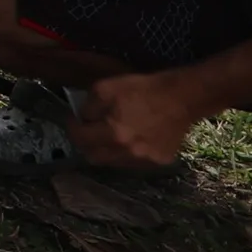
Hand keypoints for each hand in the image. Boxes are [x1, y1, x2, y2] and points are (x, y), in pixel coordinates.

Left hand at [70, 69, 209, 168]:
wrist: (180, 99)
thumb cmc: (141, 90)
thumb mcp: (104, 88)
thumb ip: (88, 107)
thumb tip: (82, 118)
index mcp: (113, 134)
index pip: (80, 140)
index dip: (72, 128)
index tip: (74, 120)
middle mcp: (128, 153)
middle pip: (94, 157)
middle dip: (86, 144)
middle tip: (88, 131)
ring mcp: (145, 161)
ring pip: (113, 163)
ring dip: (106, 151)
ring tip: (110, 134)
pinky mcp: (159, 162)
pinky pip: (133, 163)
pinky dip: (126, 154)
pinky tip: (130, 139)